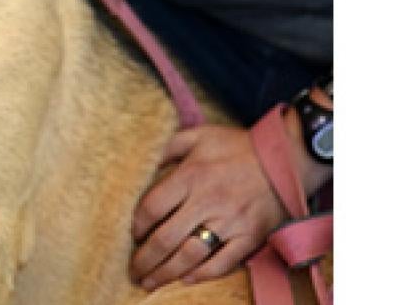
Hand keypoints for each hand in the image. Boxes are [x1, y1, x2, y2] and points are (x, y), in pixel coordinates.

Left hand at [129, 125, 287, 290]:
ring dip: (166, 273)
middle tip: (133, 271)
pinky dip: (202, 275)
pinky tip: (186, 279)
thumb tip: (143, 164)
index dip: (137, 226)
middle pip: (166, 238)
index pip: (152, 207)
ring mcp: (229, 222)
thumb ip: (169, 147)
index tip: (133, 236)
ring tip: (150, 282)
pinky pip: (222, 263)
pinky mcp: (249, 236)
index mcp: (191, 175)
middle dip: (144, 259)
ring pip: (190, 256)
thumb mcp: (200, 135)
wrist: (284, 159)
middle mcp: (207, 201)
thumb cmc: (237, 147)